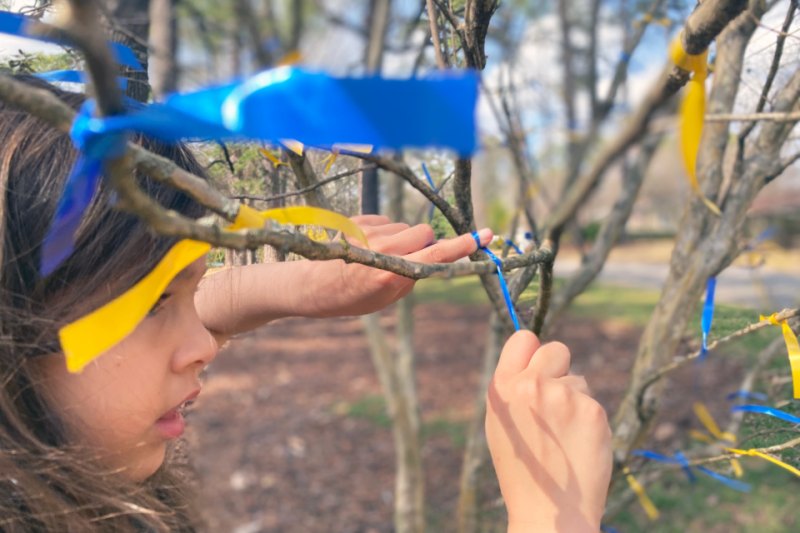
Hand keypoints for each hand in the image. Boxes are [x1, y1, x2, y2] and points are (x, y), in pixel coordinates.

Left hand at [309, 215, 492, 317]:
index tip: (485, 235)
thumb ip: (411, 277)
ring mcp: (368, 231)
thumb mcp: (384, 299)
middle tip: (408, 260)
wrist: (307, 285)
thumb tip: (430, 257)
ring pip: (405, 227)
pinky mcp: (357, 220)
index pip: (436, 255)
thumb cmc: (349, 297)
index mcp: (392, 273)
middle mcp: (383, 248)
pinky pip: (386, 221)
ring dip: (401, 239)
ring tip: (377, 256)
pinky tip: (365, 246)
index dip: (464, 246)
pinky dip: (383, 232)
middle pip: (424, 233)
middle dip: (423, 243)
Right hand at [486, 332, 611, 532]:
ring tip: (563, 435)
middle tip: (556, 401)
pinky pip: (593, 402)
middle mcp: (532, 385)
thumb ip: (514, 386)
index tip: (538, 365)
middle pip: (556, 349)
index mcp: (502, 387)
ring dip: (575, 399)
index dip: (533, 351)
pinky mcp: (593, 411)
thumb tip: (535, 357)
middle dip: (559, 368)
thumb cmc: (522, 469)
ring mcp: (564, 396)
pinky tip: (579, 444)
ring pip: (579, 379)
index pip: (524, 339)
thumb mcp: (501, 423)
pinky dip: (589, 421)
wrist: (548, 511)